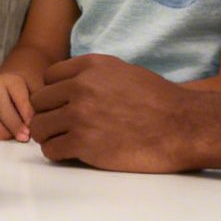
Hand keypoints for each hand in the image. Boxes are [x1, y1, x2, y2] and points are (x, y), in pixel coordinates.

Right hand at [0, 72, 36, 140]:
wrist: (3, 91)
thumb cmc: (22, 98)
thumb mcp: (33, 96)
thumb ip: (36, 107)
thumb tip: (36, 125)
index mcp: (11, 80)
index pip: (18, 95)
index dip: (26, 112)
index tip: (32, 127)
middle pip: (1, 105)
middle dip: (13, 125)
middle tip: (23, 137)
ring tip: (8, 138)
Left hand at [30, 54, 197, 172]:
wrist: (182, 126)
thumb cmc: (159, 101)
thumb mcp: (124, 72)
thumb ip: (94, 75)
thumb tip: (73, 85)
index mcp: (91, 66)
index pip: (48, 77)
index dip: (55, 93)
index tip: (64, 105)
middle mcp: (81, 87)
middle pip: (38, 102)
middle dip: (48, 115)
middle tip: (62, 127)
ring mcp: (79, 115)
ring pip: (39, 127)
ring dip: (49, 136)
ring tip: (65, 141)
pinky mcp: (83, 143)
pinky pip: (51, 150)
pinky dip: (58, 153)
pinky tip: (72, 153)